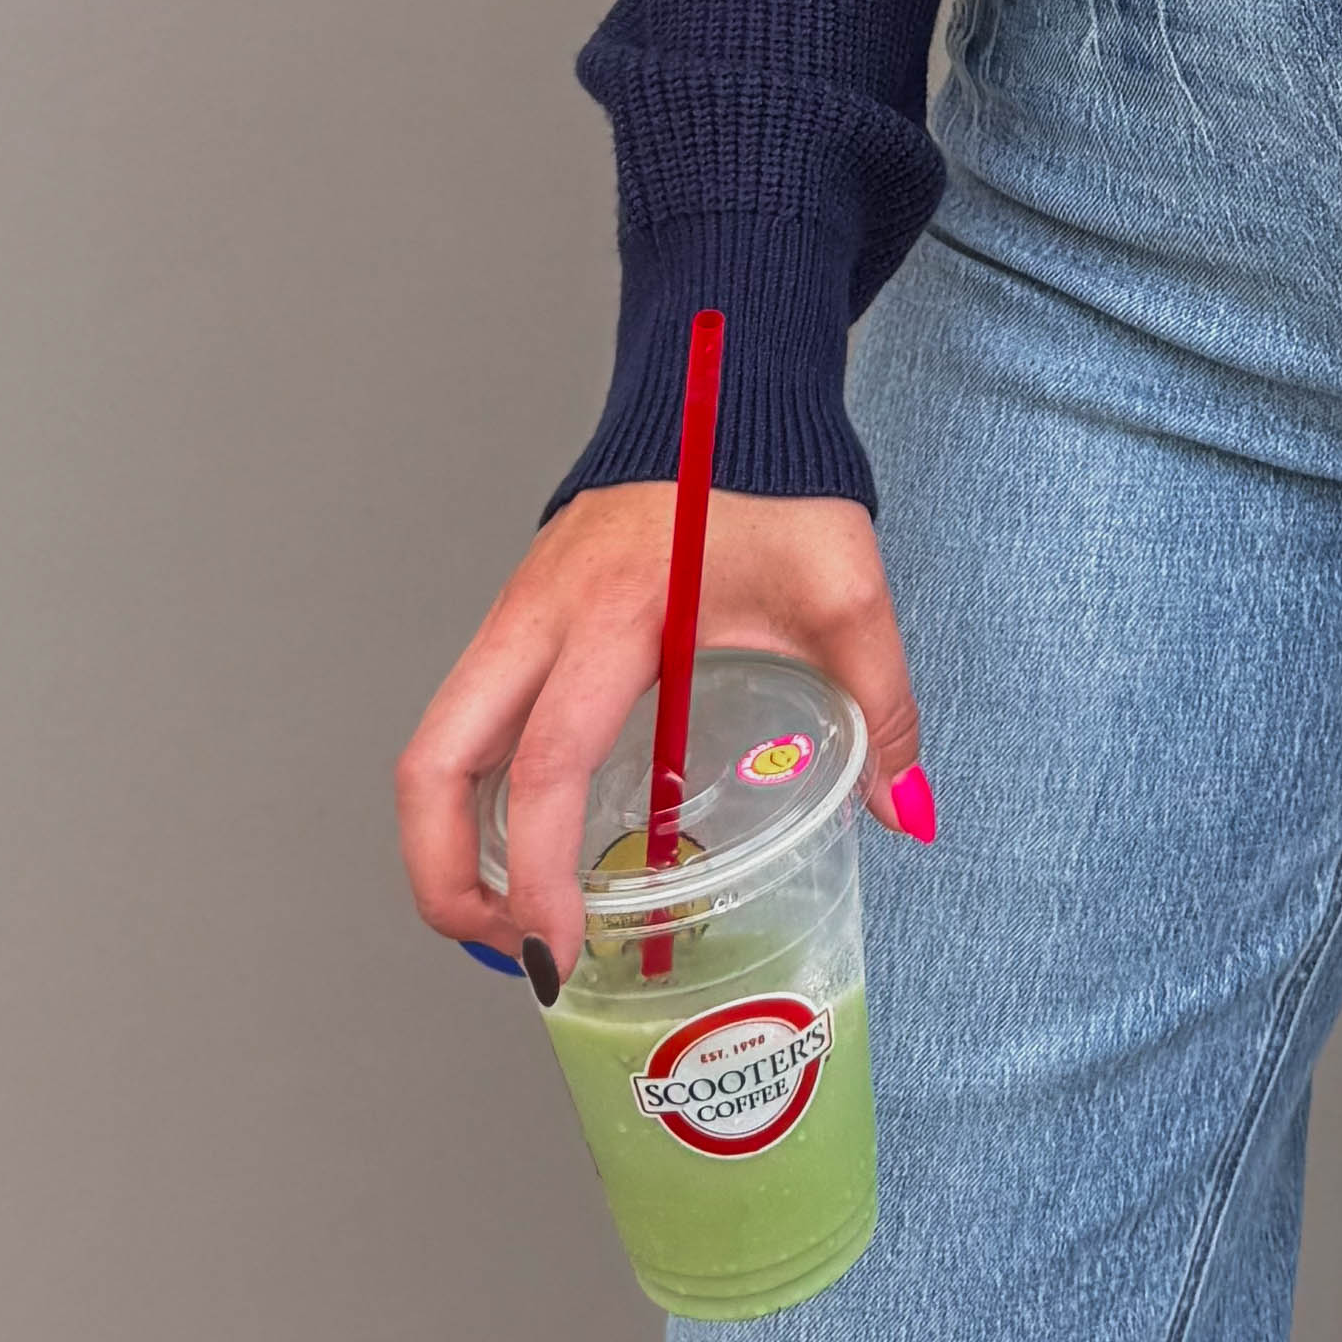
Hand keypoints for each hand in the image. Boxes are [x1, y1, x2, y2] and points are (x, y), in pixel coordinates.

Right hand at [395, 483, 924, 987]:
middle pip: (433, 763)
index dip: (539, 873)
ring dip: (448, 840)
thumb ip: (880, 707)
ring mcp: (518, 614)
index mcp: (614, 616)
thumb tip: (908, 812)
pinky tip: (530, 843)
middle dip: (443, 876)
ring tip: (516, 918)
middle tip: (509, 950)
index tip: (560, 949)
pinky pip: (468, 718)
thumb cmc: (778, 487)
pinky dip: (475, 792)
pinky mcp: (522, 617)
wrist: (722, 391)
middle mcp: (539, 617)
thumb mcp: (846, 594)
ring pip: (436, 742)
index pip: (544, 765)